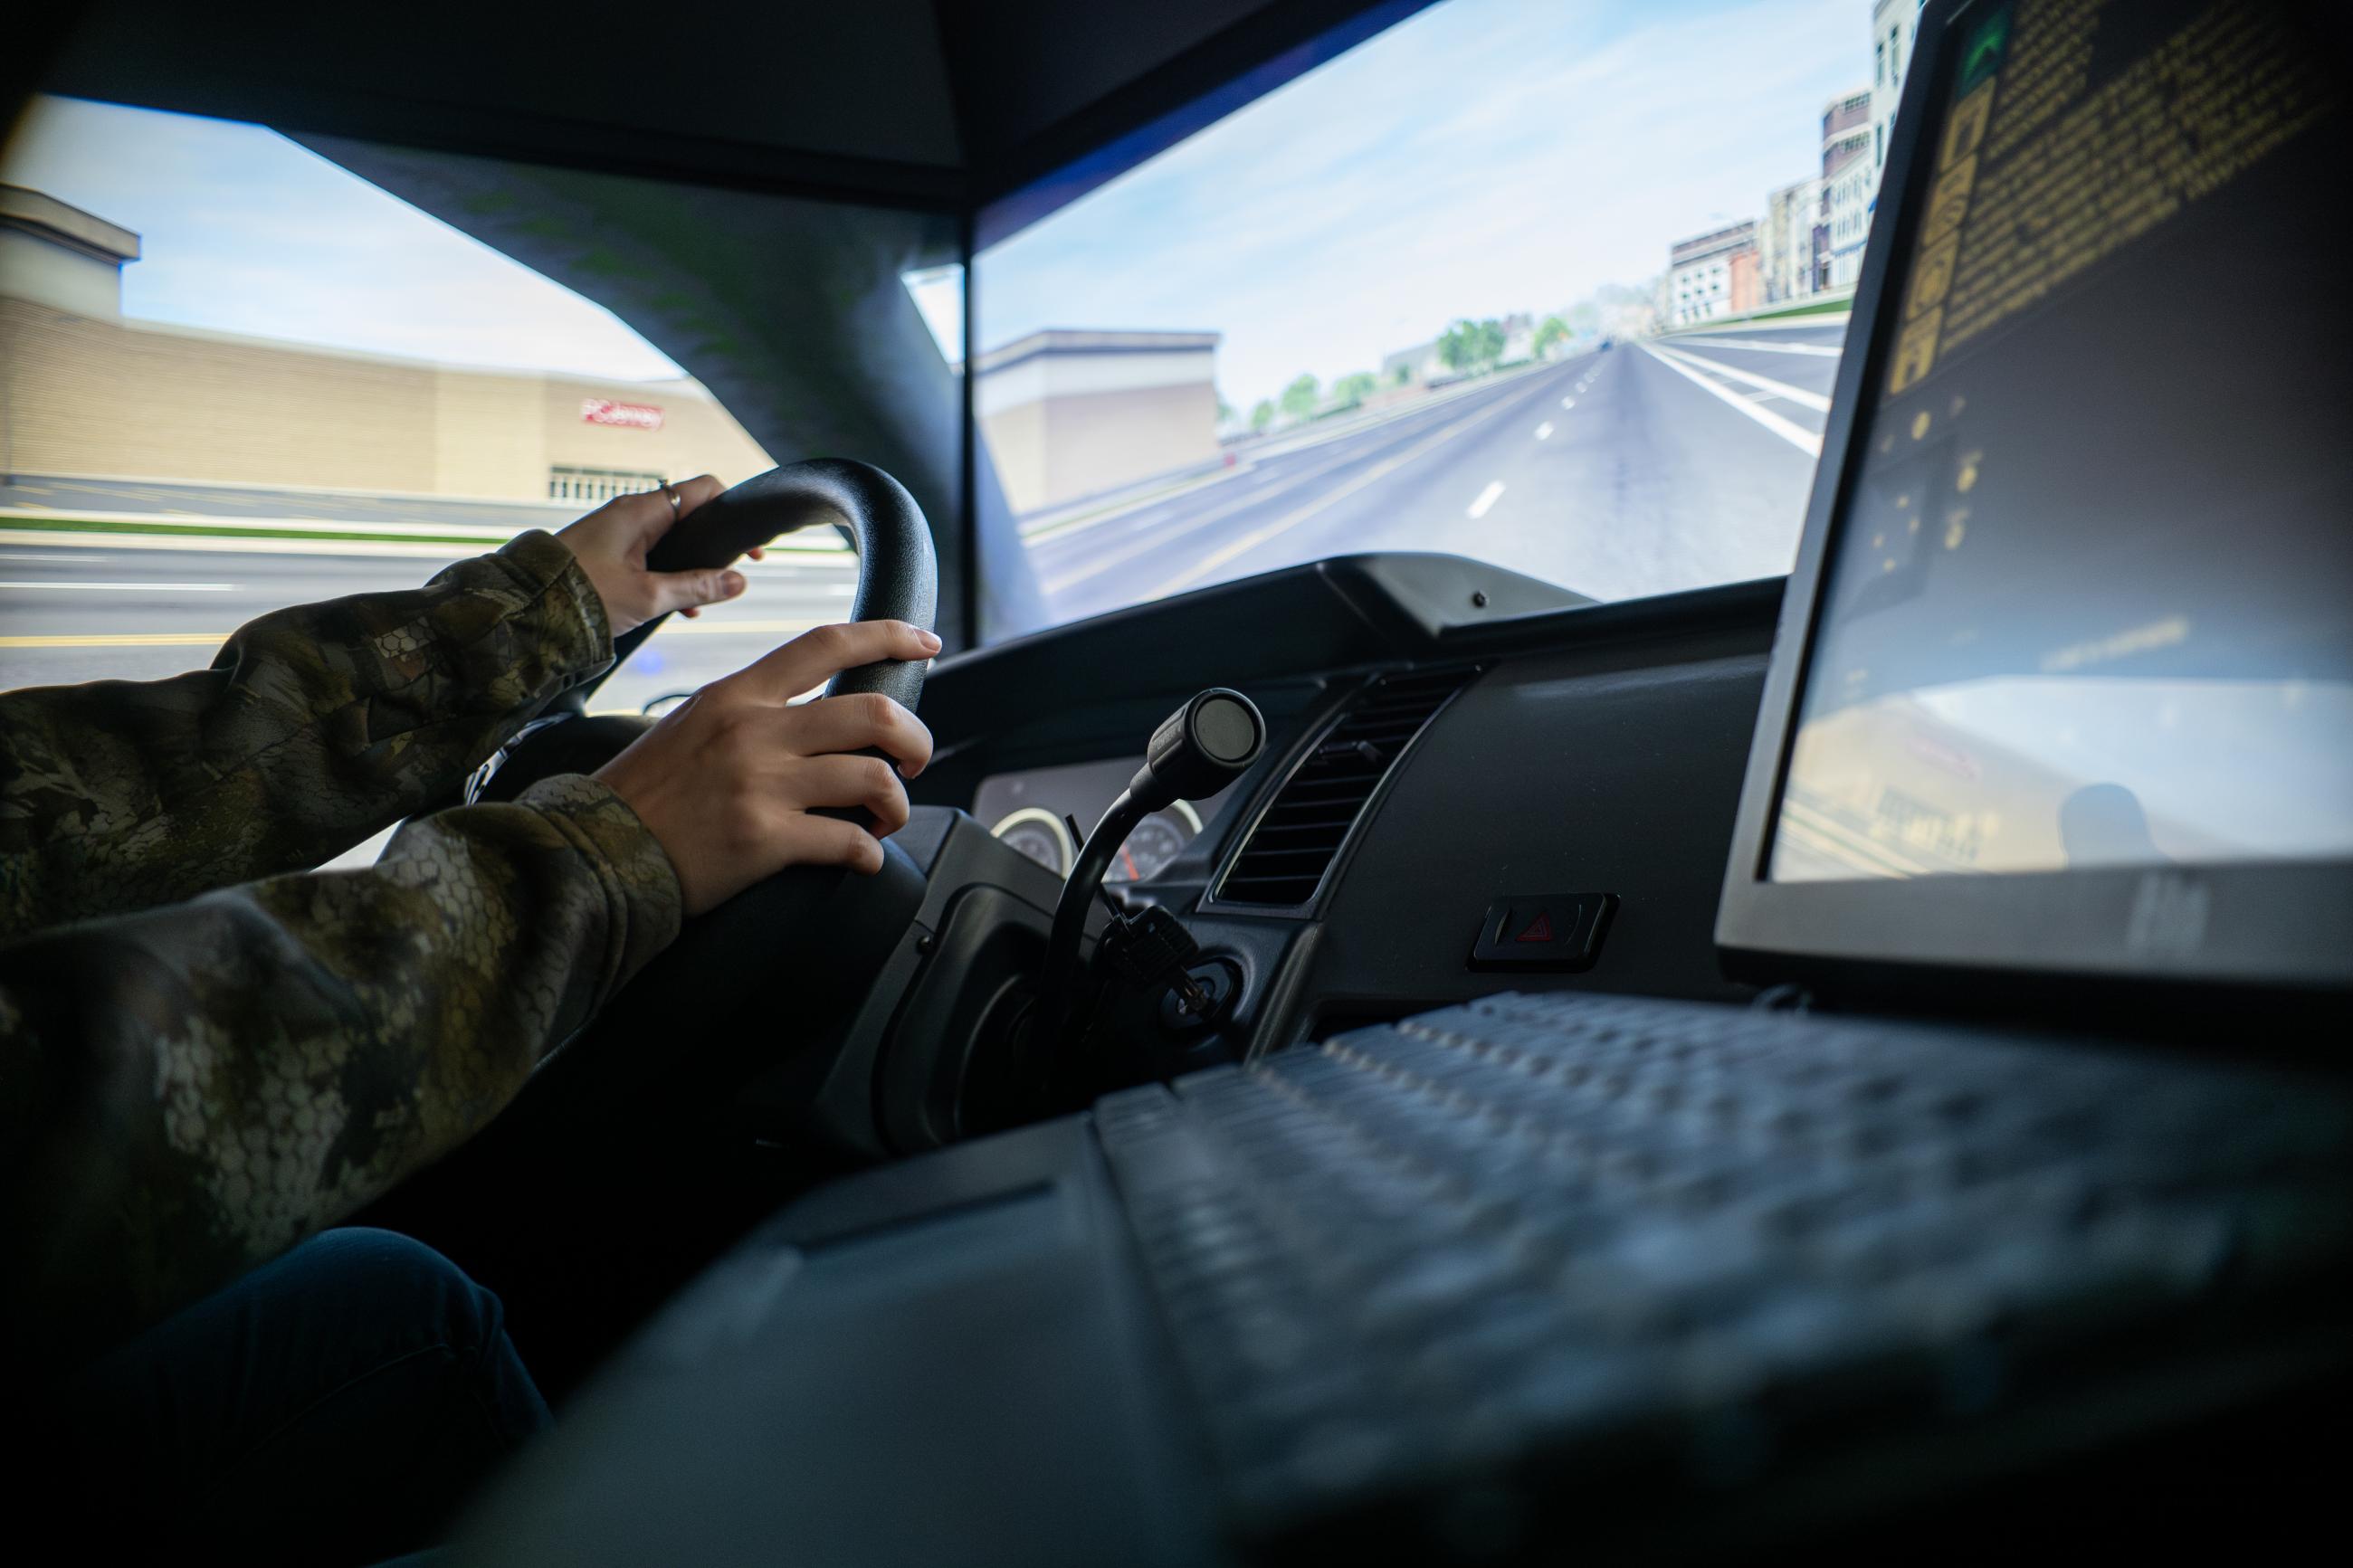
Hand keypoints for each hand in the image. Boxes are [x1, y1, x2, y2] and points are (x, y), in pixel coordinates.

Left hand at [554, 475, 769, 636]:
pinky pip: (650, 554)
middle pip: (690, 516)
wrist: (527, 611)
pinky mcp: (608, 551)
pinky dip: (668, 575)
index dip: (732, 511)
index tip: (749, 545)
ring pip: (671, 540)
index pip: (702, 490)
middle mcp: (630, 514)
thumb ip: (697, 588)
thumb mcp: (648, 597)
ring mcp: (617, 531)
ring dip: (691, 567)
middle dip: (713, 546)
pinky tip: (675, 606)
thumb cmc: (579, 595)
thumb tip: (737, 582)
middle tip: (730, 575)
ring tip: (701, 601)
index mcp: (642, 512)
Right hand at [593, 620, 941, 914]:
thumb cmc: (645, 794)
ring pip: (873, 777)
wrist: (594, 851)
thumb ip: (750, 713)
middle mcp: (754, 731)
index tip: (926, 642)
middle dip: (915, 739)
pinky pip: (850, 841)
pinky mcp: (764, 840)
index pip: (827, 644)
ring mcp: (761, 785)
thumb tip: (814, 719)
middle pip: (873, 712)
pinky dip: (870, 853)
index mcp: (737, 694)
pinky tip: (862, 858)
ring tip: (885, 818)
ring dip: (897, 804)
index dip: (888, 635)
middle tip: (914, 761)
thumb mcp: (691, 725)